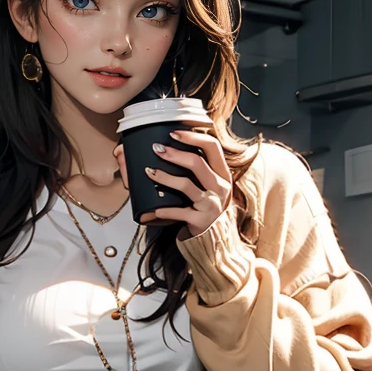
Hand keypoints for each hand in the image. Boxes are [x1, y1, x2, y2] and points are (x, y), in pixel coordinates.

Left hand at [116, 130, 232, 234]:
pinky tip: (152, 210)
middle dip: (174, 154)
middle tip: (157, 149)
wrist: (213, 237)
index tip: (174, 133)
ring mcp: (211, 204)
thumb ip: (194, 168)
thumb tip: (166, 148)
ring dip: (164, 177)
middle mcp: (220, 187)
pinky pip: (179, 212)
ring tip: (149, 172)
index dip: (193, 137)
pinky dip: (164, 211)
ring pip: (186, 185)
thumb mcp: (206, 185)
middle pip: (198, 162)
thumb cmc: (205, 206)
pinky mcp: (201, 220)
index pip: (212, 146)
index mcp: (222, 173)